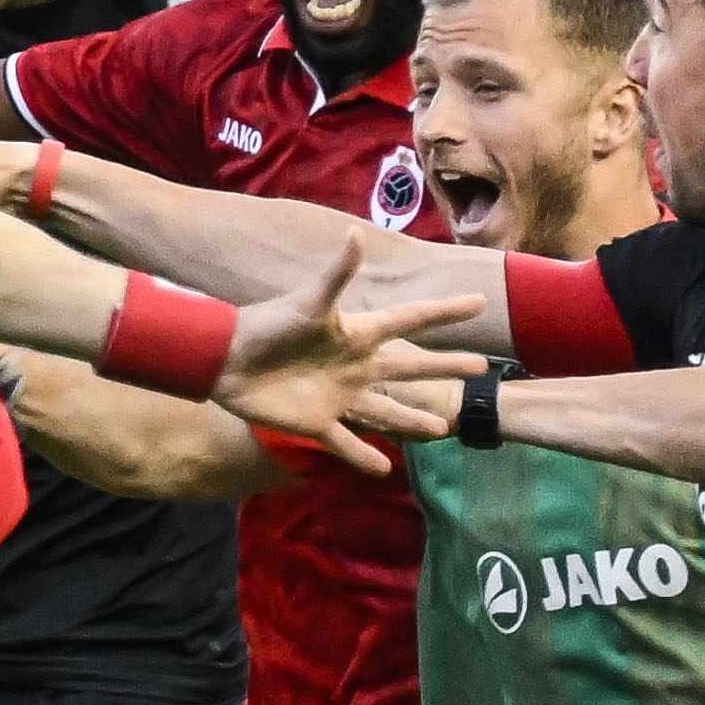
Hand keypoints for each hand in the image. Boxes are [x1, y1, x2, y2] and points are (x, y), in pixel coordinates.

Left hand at [214, 251, 490, 467]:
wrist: (224, 359)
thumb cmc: (267, 324)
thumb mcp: (308, 301)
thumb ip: (336, 273)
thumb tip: (354, 233)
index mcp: (358, 334)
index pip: (411, 320)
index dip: (444, 312)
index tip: (479, 301)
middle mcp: (355, 366)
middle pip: (410, 367)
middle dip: (443, 367)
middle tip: (480, 369)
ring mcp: (339, 396)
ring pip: (387, 411)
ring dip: (414, 419)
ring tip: (443, 429)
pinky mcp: (316, 423)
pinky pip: (346, 443)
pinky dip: (363, 457)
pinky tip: (385, 470)